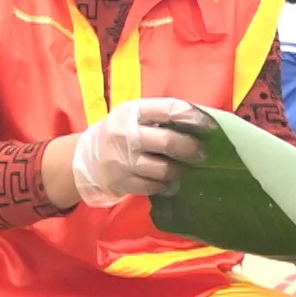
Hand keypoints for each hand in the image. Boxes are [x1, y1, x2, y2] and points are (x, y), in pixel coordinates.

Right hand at [71, 98, 211, 206]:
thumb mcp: (133, 117)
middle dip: (191, 149)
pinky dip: (167, 186)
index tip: (210, 126)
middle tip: (202, 153)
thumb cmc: (119, 134)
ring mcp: (123, 160)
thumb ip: (160, 117)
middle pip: (168, 142)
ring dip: (180, 170)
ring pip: (164, 169)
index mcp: (132, 112)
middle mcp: (125, 134)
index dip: (193, 117)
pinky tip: (170, 183)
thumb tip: (201, 122)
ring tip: (184, 169)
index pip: (168, 109)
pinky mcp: (122, 182)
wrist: (85, 160)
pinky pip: (154, 187)